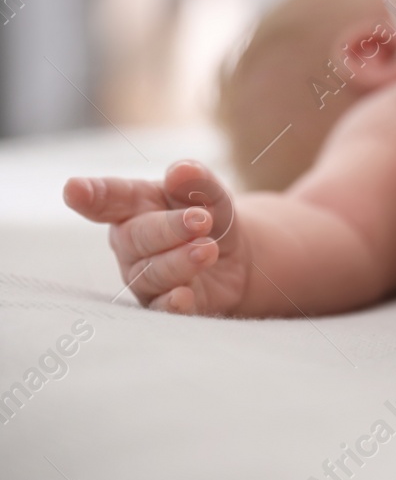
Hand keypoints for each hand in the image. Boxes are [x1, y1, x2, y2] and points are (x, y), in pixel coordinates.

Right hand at [63, 161, 251, 314]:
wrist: (237, 255)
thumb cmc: (210, 215)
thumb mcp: (210, 193)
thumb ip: (196, 180)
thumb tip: (180, 171)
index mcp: (135, 205)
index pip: (109, 198)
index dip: (91, 194)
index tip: (74, 189)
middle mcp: (131, 244)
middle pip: (136, 237)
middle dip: (169, 228)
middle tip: (202, 220)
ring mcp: (143, 276)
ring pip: (150, 273)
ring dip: (180, 261)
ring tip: (208, 249)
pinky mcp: (163, 304)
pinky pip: (160, 308)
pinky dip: (171, 304)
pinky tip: (183, 297)